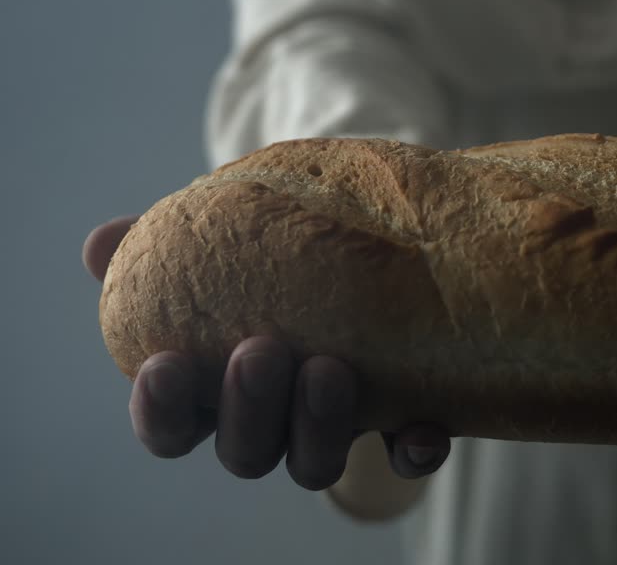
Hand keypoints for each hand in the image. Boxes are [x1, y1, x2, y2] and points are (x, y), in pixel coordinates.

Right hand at [84, 215, 451, 488]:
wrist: (367, 278)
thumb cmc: (268, 271)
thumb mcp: (217, 249)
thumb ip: (158, 249)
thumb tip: (105, 240)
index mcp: (214, 394)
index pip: (169, 427)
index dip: (159, 409)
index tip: (164, 365)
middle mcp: (272, 425)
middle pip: (244, 451)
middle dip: (248, 408)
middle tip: (262, 351)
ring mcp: (336, 432)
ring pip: (314, 464)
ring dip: (319, 425)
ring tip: (329, 368)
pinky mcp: (400, 428)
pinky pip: (406, 457)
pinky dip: (414, 449)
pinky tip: (422, 429)